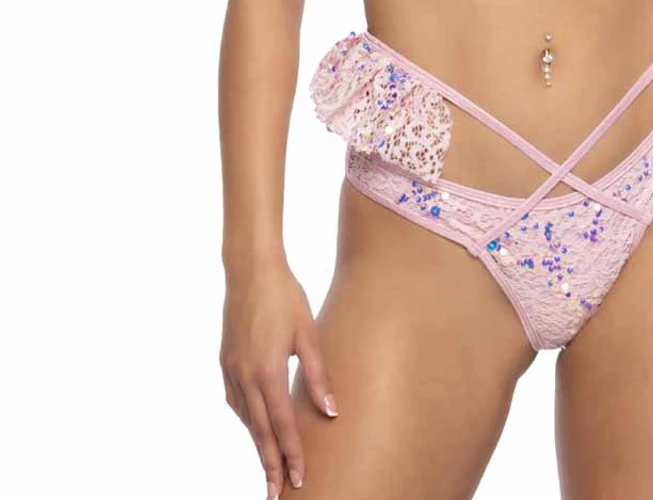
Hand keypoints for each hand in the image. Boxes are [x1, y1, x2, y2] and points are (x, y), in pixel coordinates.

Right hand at [219, 259, 338, 497]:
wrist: (250, 269)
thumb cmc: (285, 297)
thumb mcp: (308, 333)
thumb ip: (319, 374)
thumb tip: (331, 412)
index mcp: (267, 372)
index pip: (283, 425)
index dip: (292, 455)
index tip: (299, 481)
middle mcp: (245, 377)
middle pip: (260, 432)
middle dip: (270, 465)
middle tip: (276, 495)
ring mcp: (231, 371)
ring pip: (246, 420)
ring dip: (258, 446)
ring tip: (270, 468)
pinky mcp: (226, 362)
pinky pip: (236, 402)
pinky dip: (247, 420)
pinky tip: (256, 427)